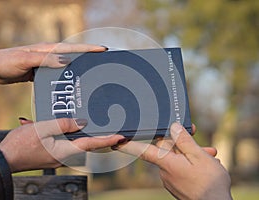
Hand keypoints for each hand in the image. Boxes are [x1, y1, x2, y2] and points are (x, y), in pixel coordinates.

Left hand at [0, 43, 106, 83]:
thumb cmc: (6, 61)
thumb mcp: (25, 60)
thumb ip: (44, 60)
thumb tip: (66, 61)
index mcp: (47, 49)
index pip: (72, 48)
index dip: (88, 49)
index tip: (103, 50)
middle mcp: (48, 55)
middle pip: (73, 55)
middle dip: (88, 58)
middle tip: (102, 64)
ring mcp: (45, 63)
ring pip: (66, 66)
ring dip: (78, 70)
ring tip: (91, 77)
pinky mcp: (41, 72)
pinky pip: (57, 74)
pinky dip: (65, 78)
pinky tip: (70, 86)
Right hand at [0, 118, 123, 172]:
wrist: (4, 159)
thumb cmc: (21, 145)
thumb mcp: (42, 129)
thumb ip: (63, 124)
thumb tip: (82, 123)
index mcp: (65, 150)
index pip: (92, 144)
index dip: (107, 139)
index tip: (121, 136)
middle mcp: (64, 155)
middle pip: (85, 142)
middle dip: (96, 133)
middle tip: (107, 123)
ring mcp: (58, 155)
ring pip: (74, 141)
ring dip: (80, 131)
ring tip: (84, 118)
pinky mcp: (52, 153)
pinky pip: (64, 141)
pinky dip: (67, 132)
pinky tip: (62, 122)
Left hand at [116, 123, 231, 199]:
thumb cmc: (209, 184)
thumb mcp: (200, 157)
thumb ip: (184, 141)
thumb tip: (173, 128)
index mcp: (167, 163)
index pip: (143, 151)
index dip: (129, 145)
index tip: (117, 142)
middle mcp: (165, 172)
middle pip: (167, 150)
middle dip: (183, 144)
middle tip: (203, 146)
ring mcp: (171, 180)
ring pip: (177, 159)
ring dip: (192, 155)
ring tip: (210, 156)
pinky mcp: (177, 185)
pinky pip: (180, 169)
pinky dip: (191, 165)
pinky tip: (206, 165)